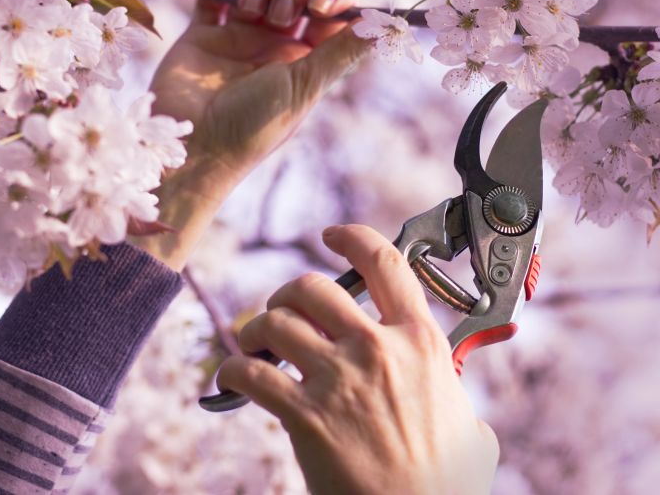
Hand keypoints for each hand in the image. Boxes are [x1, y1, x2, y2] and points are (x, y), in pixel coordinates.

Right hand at [131, 0, 368, 269]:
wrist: (193, 146)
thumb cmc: (252, 126)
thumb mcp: (305, 88)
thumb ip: (342, 51)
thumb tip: (390, 26)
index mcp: (304, 63)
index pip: (330, 15)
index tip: (323, 5)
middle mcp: (273, 48)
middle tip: (282, 15)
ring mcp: (237, 39)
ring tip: (250, 12)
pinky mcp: (202, 34)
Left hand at [217, 224, 498, 494]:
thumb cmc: (448, 483)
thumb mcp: (472, 426)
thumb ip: (454, 395)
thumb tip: (454, 394)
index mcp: (419, 342)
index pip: (384, 264)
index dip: (353, 238)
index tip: (332, 235)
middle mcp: (376, 349)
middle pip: (312, 287)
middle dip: (288, 293)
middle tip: (283, 310)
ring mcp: (338, 380)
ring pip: (276, 322)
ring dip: (257, 328)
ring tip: (256, 344)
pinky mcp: (305, 416)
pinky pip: (250, 375)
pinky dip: (232, 370)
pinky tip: (233, 378)